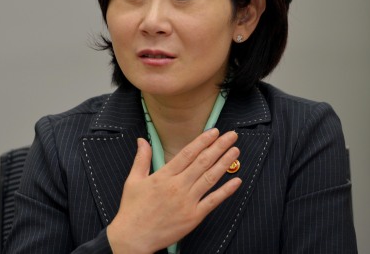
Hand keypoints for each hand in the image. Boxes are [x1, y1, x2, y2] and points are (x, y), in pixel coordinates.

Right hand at [107, 129, 240, 253]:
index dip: (202, 141)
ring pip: (210, 178)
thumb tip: (142, 140)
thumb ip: (141, 159)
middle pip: (203, 162)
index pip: (187, 153)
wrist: (134, 237)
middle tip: (231, 136)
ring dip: (224, 163)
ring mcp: (187, 201)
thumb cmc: (132, 209)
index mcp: (163, 176)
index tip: (214, 132)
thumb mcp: (133, 180)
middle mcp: (178, 186)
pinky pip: (213, 201)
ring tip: (235, 151)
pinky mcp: (194, 217)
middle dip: (219, 147)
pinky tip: (236, 180)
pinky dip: (226, 191)